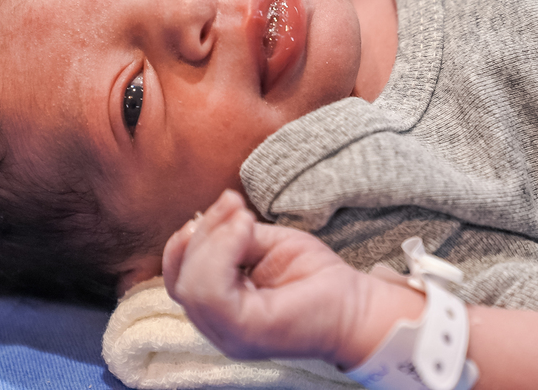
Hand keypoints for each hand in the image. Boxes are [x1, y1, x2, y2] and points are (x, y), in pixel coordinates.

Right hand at [162, 190, 377, 365]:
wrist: (357, 307)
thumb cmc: (315, 277)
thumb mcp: (265, 245)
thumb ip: (232, 238)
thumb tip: (216, 218)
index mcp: (219, 308)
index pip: (180, 276)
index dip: (188, 238)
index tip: (225, 203)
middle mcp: (217, 327)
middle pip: (180, 279)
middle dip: (202, 233)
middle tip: (234, 205)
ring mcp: (228, 335)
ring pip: (190, 286)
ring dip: (212, 240)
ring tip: (244, 218)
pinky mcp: (243, 333)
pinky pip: (211, 293)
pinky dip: (221, 251)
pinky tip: (246, 229)